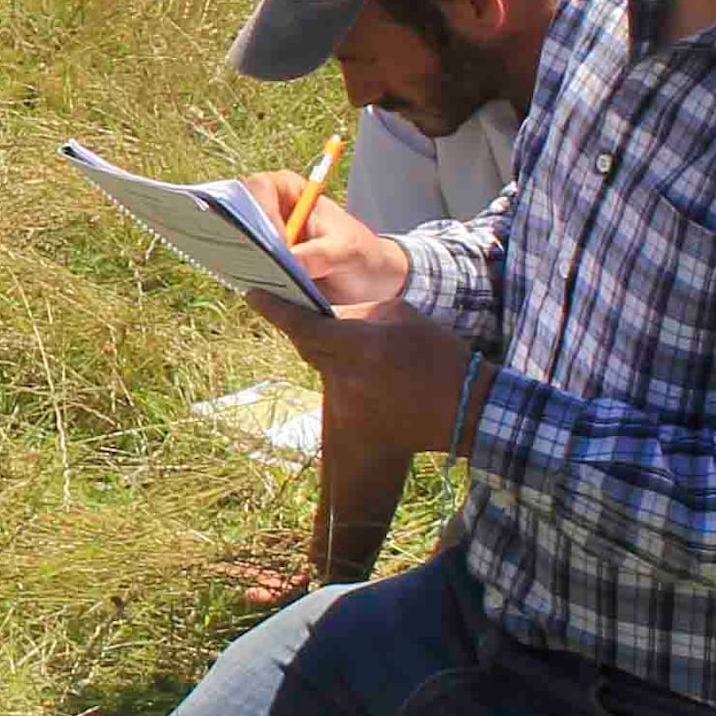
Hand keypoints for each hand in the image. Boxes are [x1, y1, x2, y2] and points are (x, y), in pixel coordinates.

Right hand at [234, 171, 413, 314]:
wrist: (368, 277)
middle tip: (255, 264)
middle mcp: (268, 207)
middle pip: (236, 214)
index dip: (260, 212)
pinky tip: (258, 291)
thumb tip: (289, 262)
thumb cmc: (361, 254)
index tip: (276, 243)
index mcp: (290, 189)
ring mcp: (260, 236)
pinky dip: (244, 278)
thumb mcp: (347, 253)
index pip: (258, 188)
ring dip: (240, 262)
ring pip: (234, 243)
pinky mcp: (258, 261)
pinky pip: (240, 266)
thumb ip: (320, 255)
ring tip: (257, 280)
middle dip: (241, 238)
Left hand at [263, 300, 471, 450]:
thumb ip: (360, 313)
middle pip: (306, 346)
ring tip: (356, 345)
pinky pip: (338, 390)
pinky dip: (346, 376)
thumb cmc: (437, 356)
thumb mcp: (401, 316)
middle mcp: (342, 376)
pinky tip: (369, 373)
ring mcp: (345, 404)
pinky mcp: (352, 422)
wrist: (463, 408)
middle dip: (301, 328)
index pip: (302, 324)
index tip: (252, 294)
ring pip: (323, 368)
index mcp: (355, 345)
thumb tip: (335, 316)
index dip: (274, 308)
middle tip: (296, 311)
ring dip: (331, 353)